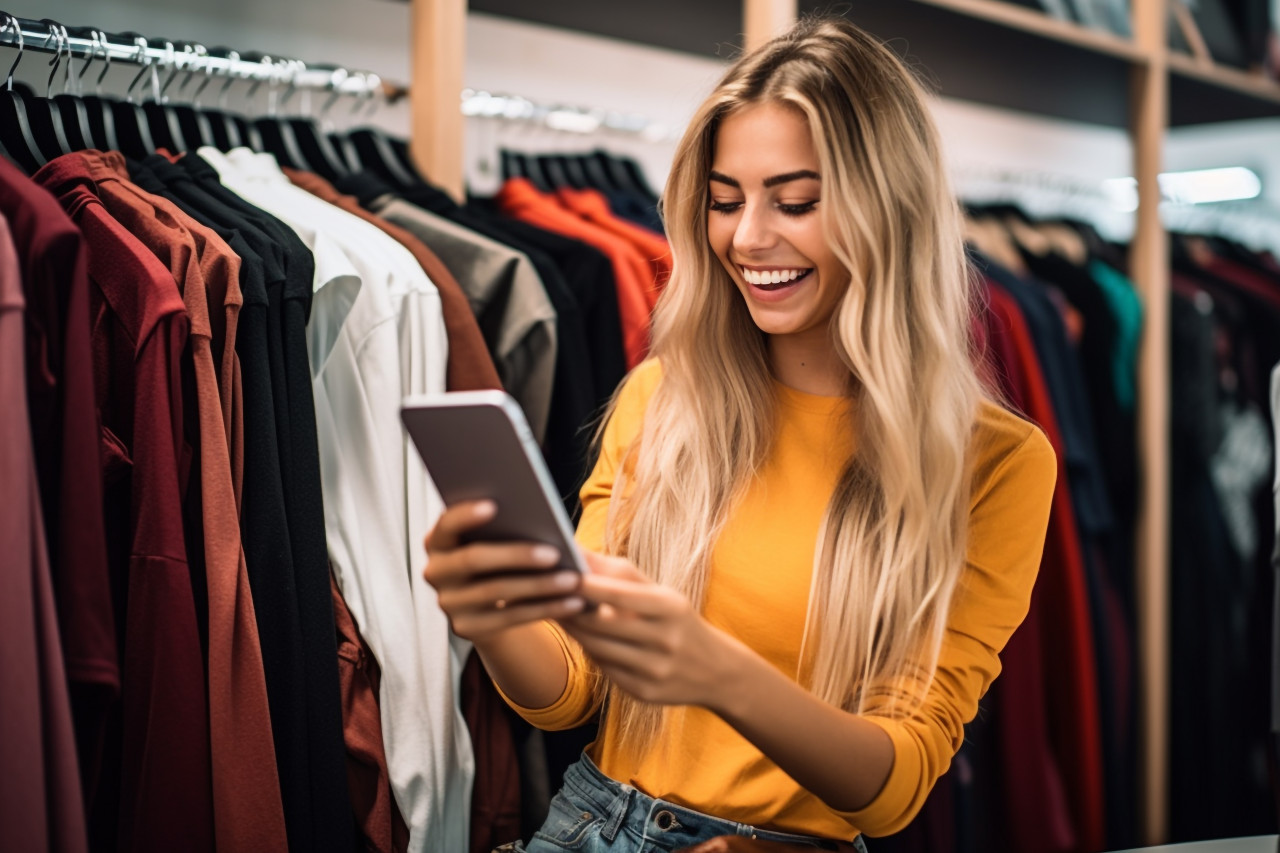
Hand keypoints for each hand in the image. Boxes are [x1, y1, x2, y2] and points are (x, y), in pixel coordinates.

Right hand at [422, 500, 585, 641]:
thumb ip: (502, 526)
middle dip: (516, 555)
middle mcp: (435, 572)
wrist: (486, 603)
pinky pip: (509, 618)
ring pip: (496, 591)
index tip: (494, 505)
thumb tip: (540, 516)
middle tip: (554, 553)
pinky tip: (572, 603)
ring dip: (539, 585)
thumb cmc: (497, 555)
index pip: (446, 524)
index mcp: (438, 541)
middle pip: (473, 559)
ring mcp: (448, 603)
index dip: (465, 515)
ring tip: (572, 579)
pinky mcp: (466, 628)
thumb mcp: (493, 539)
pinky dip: (545, 609)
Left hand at [560, 551, 747, 708]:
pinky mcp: (643, 692)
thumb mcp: (660, 593)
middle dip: (572, 609)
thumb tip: (579, 552)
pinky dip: (589, 652)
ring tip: (556, 612)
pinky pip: (605, 669)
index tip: (563, 574)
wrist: (716, 670)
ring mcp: (655, 670)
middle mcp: (665, 640)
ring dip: (574, 631)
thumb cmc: (677, 621)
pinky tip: (579, 638)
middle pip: (603, 625)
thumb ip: (619, 573)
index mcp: (671, 608)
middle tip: (547, 594)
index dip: (589, 585)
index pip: (622, 595)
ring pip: (599, 649)